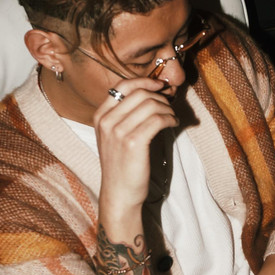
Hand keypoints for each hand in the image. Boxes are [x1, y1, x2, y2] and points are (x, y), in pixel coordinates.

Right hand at [94, 77, 177, 213]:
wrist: (119, 193)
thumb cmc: (121, 165)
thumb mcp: (114, 136)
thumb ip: (124, 116)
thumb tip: (150, 94)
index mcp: (100, 116)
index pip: (122, 86)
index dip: (145, 81)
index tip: (160, 86)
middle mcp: (106, 121)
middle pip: (140, 93)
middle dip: (160, 96)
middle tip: (171, 105)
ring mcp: (118, 131)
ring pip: (151, 104)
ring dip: (167, 108)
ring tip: (172, 117)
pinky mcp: (133, 142)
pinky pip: (158, 119)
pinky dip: (170, 119)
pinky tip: (174, 124)